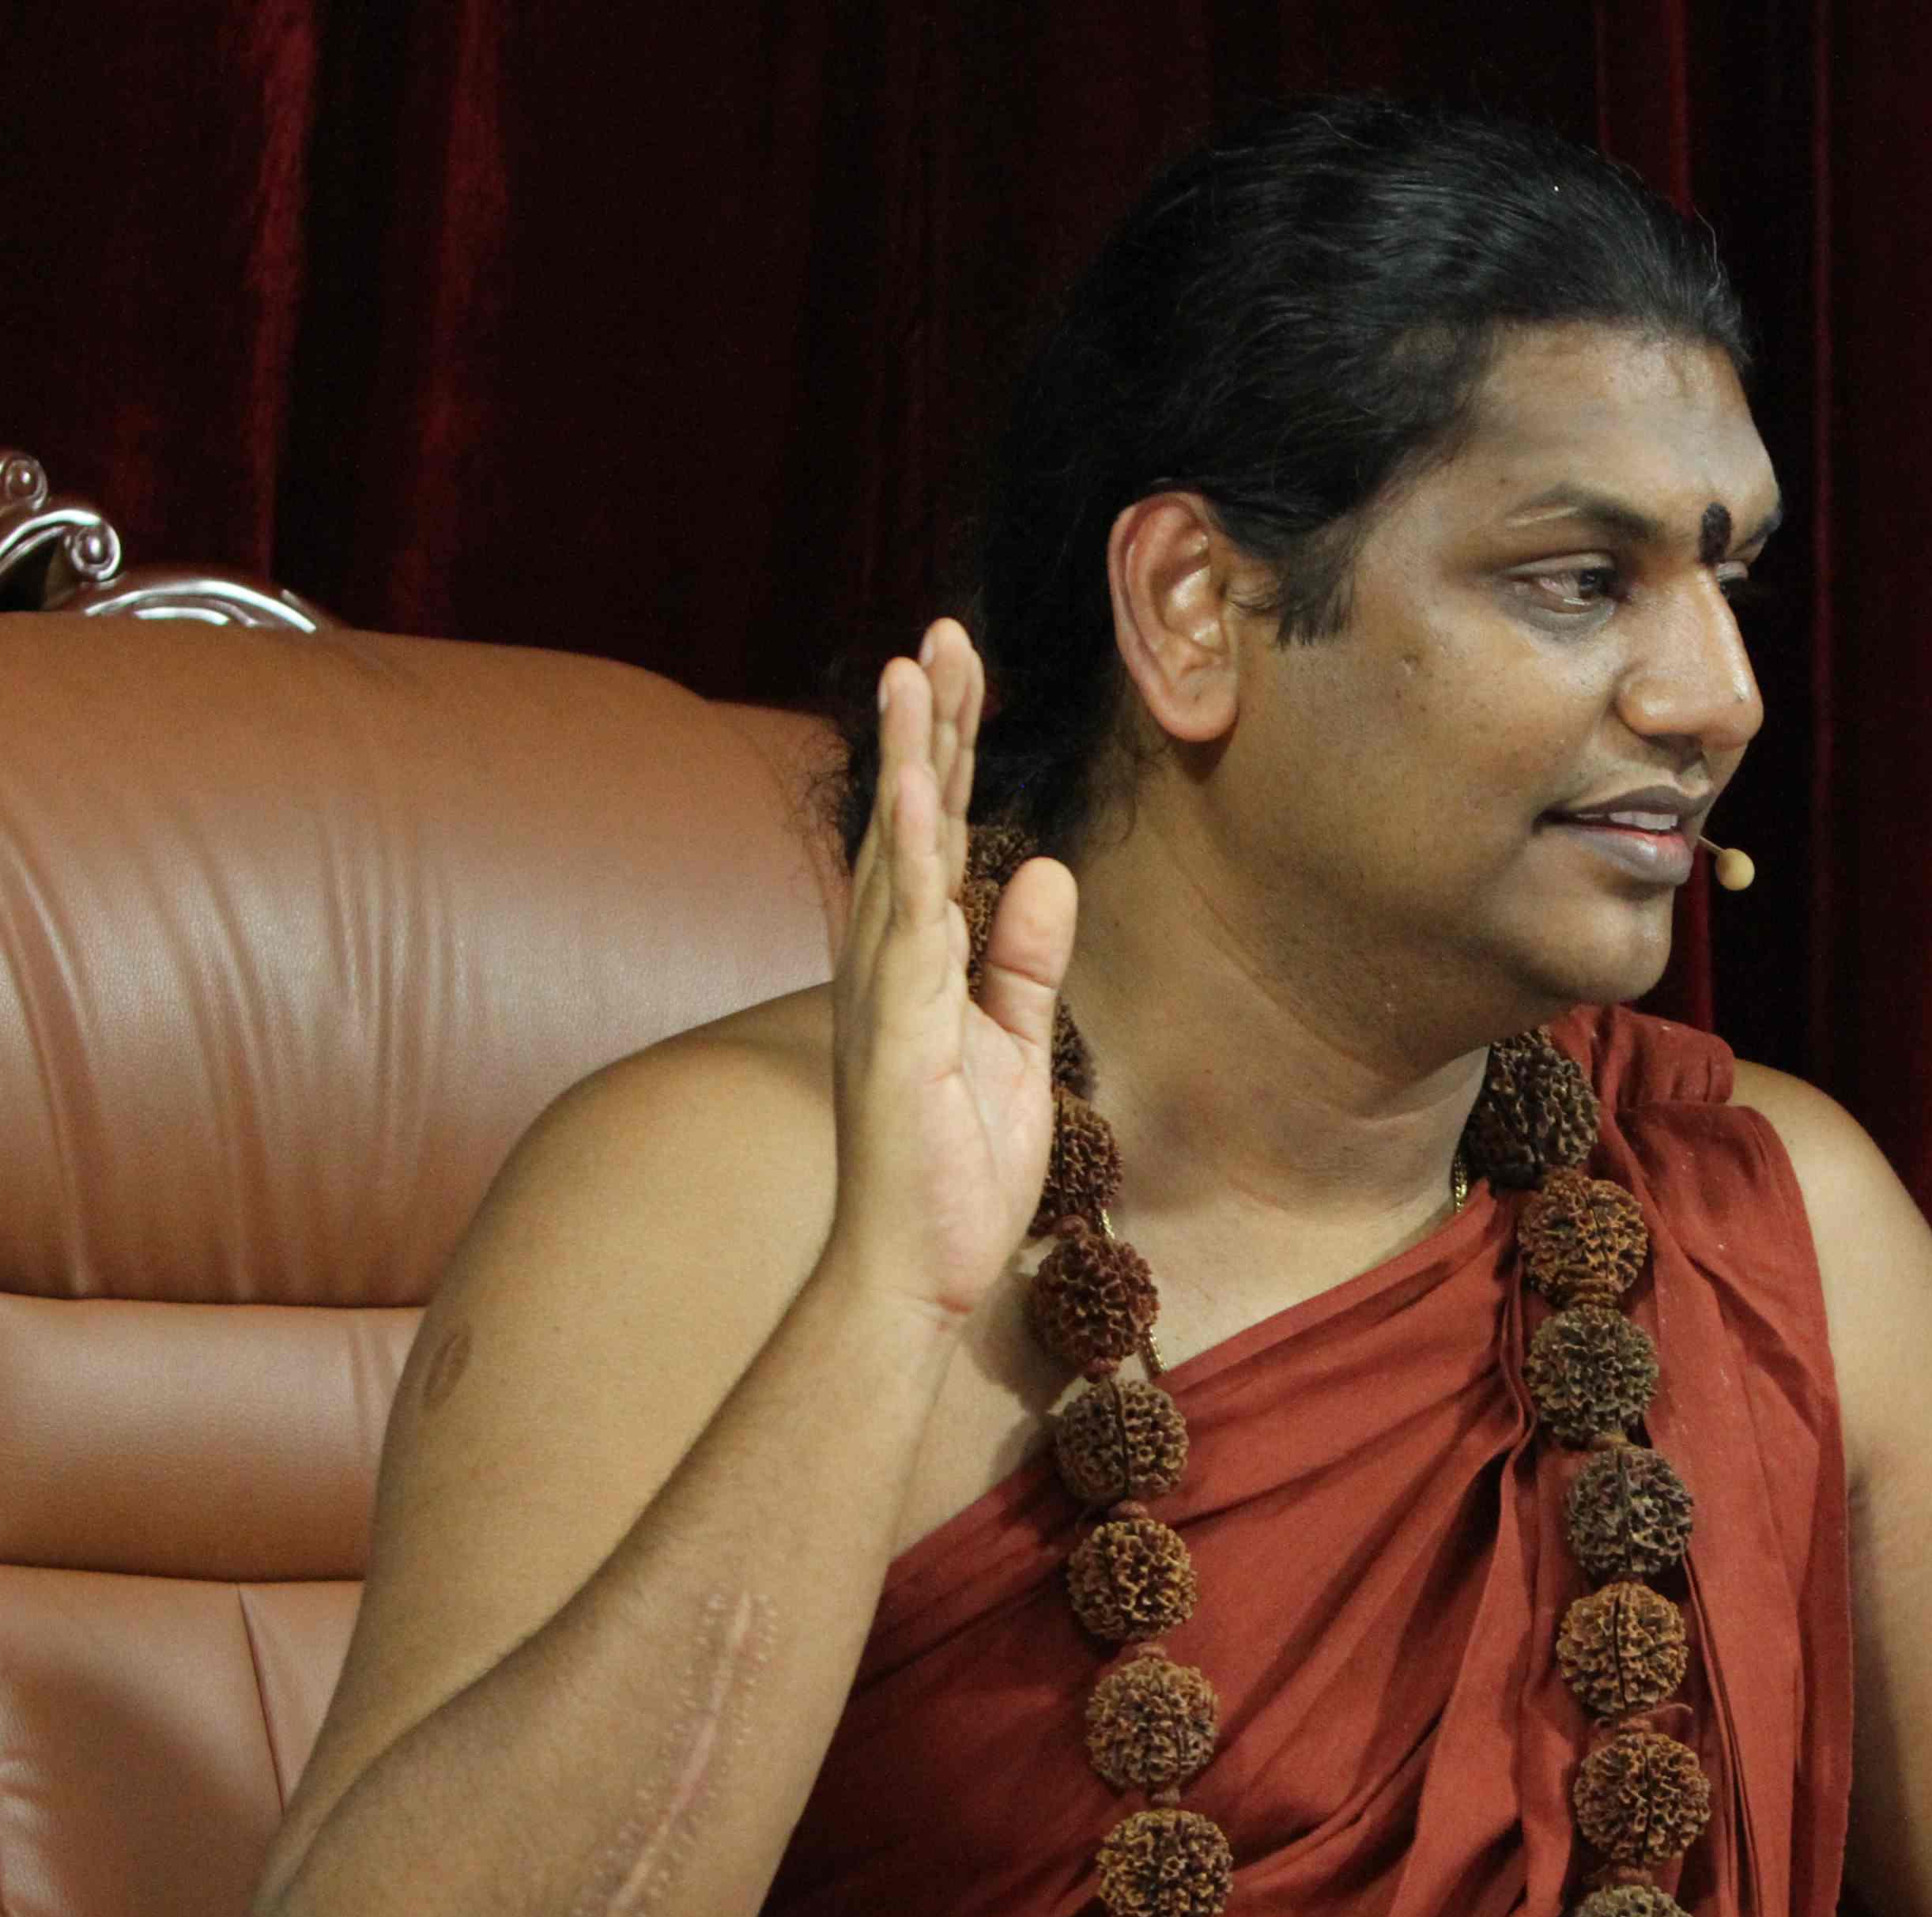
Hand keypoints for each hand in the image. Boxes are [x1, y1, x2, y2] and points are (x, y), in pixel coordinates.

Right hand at [816, 619, 1079, 1329]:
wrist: (919, 1269)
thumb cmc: (958, 1171)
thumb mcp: (1016, 1047)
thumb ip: (1026, 961)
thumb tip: (1045, 867)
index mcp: (920, 961)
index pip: (941, 832)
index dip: (951, 748)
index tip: (962, 665)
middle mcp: (889, 962)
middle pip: (911, 817)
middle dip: (927, 723)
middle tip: (944, 632)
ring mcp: (885, 993)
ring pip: (898, 852)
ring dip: (905, 761)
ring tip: (911, 668)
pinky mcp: (897, 1032)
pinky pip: (906, 928)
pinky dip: (912, 855)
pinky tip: (917, 789)